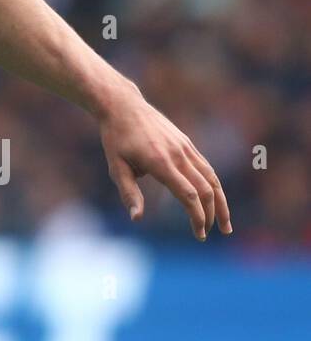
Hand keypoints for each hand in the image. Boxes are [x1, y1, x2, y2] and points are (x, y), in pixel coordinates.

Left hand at [100, 94, 231, 239]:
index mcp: (160, 162)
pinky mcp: (186, 143)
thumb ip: (128, 193)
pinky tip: (214, 199)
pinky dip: (214, 185)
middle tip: (205, 234)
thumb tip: (136, 218)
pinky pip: (206, 167)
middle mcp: (178, 154)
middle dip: (211, 215)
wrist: (124, 106)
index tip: (199, 234)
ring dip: (221, 202)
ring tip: (225, 224)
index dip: (197, 216)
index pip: (188, 194)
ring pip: (212, 178)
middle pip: (206, 189)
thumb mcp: (116, 166)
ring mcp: (185, 147)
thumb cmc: (116, 138)